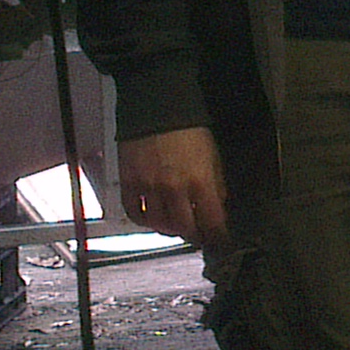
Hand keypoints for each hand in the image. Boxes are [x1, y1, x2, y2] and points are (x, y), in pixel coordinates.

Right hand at [118, 127, 229, 246]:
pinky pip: (133, 211)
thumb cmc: (189, 130)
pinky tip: (151, 218)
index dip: (218, 236)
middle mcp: (174, 188)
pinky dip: (143, 220)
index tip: (221, 241)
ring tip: (176, 227)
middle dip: (194, 235)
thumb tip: (218, 206)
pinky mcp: (129, 182)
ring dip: (169, 229)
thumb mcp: (213, 157)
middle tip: (198, 236)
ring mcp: (149, 187)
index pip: (212, 220)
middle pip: (184, 227)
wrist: (158, 109)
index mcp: (200, 181)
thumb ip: (216, 184)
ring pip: (158, 224)